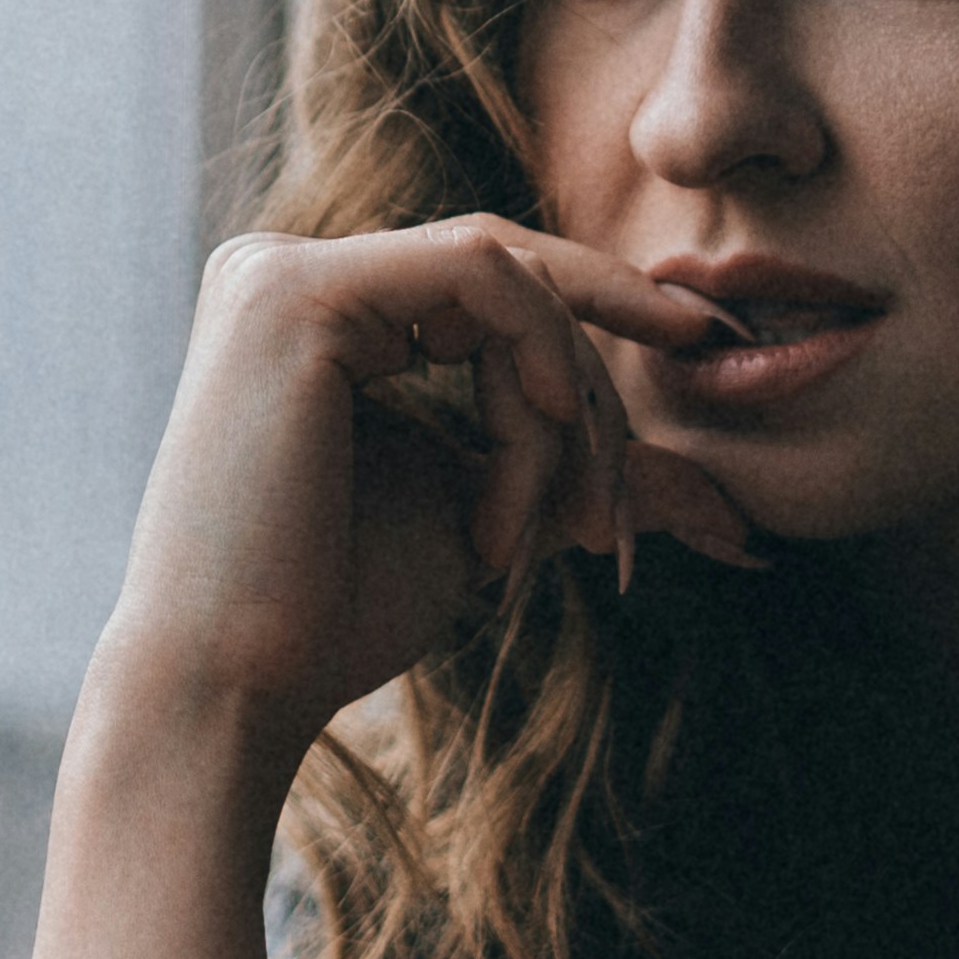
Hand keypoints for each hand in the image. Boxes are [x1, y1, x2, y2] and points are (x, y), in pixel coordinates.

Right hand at [104, 219, 761, 773]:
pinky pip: (480, 276)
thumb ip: (578, 473)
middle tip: (616, 518)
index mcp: (321, 318)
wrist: (235, 686)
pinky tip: (547, 439)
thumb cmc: (340, 615)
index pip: (491, 286)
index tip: (705, 342)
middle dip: (592, 387)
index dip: (601, 311)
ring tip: (558, 522)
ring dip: (564, 402)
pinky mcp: (296, 292)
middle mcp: (286, 273)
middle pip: (510, 276)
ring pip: (507, 279)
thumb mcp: (490, 519)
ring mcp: (280, 273)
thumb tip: (723, 501)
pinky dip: (538, 361)